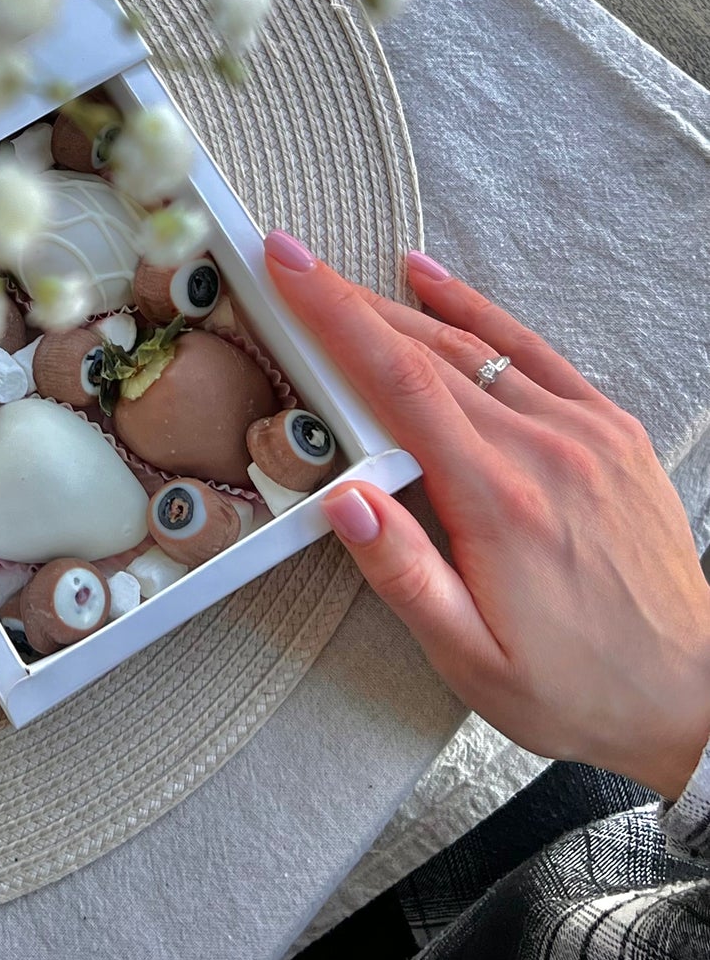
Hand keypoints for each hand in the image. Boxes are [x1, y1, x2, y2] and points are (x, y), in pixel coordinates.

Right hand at [263, 231, 709, 799]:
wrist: (690, 696)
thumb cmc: (577, 688)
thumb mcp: (472, 661)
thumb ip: (403, 575)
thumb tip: (342, 499)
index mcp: (499, 502)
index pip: (399, 382)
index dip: (336, 316)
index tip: (290, 269)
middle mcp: (544, 450)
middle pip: (428, 352)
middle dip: (349, 302)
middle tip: (293, 263)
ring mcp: (585, 432)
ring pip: (477, 348)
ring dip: (403, 309)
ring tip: (344, 278)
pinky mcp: (612, 431)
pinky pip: (535, 353)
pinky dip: (481, 313)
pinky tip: (437, 285)